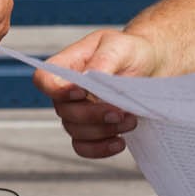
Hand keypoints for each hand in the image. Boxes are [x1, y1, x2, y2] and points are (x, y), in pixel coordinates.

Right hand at [34, 29, 161, 159]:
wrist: (150, 67)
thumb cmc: (131, 52)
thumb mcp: (120, 47)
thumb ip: (103, 61)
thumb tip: (91, 78)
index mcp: (67, 65)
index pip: (44, 80)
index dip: (56, 90)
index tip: (82, 93)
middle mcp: (67, 91)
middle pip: (64, 111)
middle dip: (93, 115)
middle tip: (120, 112)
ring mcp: (77, 112)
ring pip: (76, 131)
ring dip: (104, 131)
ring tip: (130, 120)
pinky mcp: (91, 131)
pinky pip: (84, 147)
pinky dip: (101, 148)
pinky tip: (120, 142)